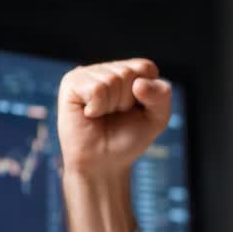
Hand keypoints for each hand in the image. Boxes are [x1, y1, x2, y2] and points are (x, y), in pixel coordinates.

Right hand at [56, 58, 172, 178]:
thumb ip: (161, 95)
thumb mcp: (157, 118)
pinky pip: (96, 89)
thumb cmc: (128, 138)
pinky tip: (89, 114)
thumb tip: (138, 83)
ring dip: (111, 106)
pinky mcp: (71, 83)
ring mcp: (88, 73)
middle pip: (128, 73)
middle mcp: (107, 68)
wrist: (103, 163)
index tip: (135, 109)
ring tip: (102, 115)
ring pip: (112, 80)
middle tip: (115, 115)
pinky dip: (98, 107)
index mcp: (129, 71)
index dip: (146, 94)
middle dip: (127, 102)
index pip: (146, 68)